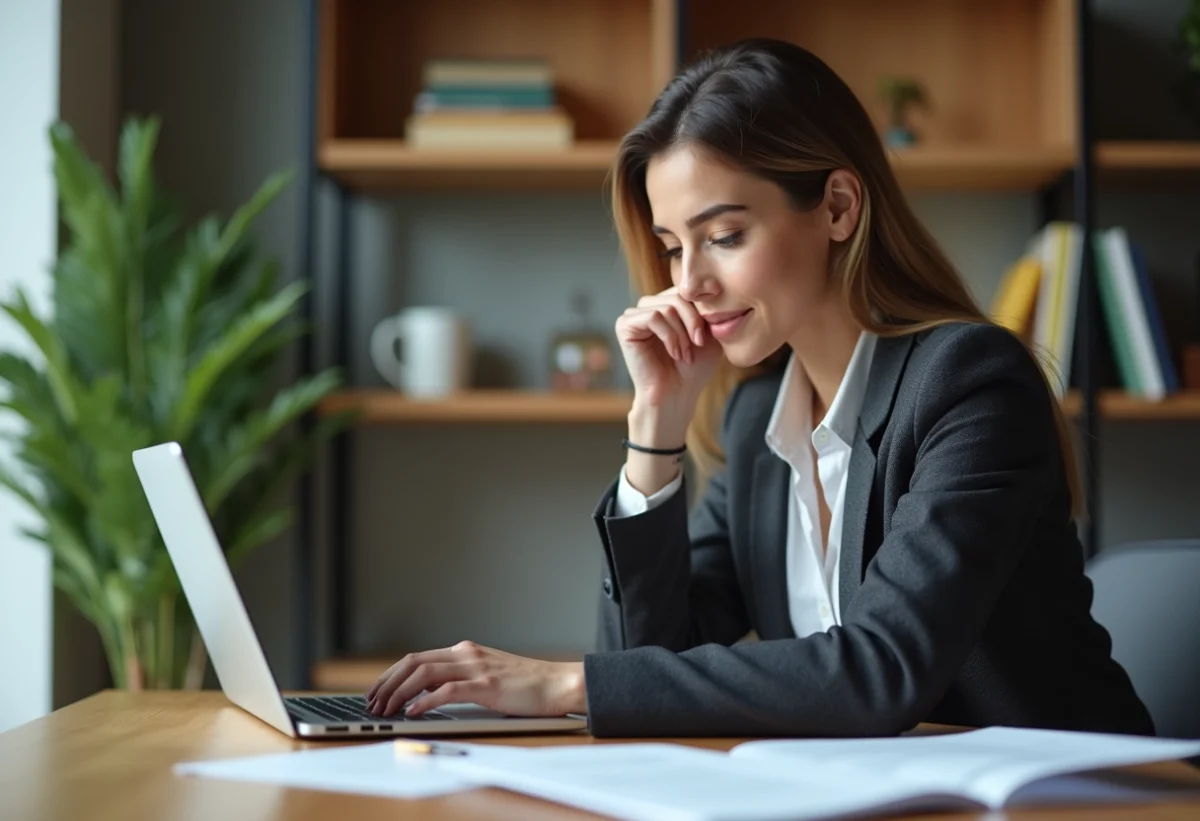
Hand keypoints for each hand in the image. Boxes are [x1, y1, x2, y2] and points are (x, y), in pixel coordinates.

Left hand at [364, 641, 585, 717]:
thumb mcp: (488, 675)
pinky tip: (413, 712)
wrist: (558, 683)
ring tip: (386, 710)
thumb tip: (427, 695)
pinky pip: (447, 691)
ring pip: (424, 673)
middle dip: (387, 683)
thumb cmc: (527, 685)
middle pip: (413, 662)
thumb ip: (461, 679)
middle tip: (372, 703)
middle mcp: (467, 653)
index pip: (417, 658)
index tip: (376, 692)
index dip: (391, 674)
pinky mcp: (486, 685)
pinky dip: (425, 701)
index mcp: (465, 651)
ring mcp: (476, 667)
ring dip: (399, 693)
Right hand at [616, 286, 721, 412]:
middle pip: (678, 295)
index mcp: (666, 304)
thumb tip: (708, 285)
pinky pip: (653, 316)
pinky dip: (669, 336)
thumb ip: (707, 310)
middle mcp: (649, 306)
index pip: (687, 290)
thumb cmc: (693, 369)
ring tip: (685, 354)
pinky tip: (673, 353)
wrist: (677, 395)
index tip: (707, 336)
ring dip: (681, 333)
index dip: (701, 310)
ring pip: (668, 307)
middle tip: (698, 344)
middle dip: (693, 321)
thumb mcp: (708, 333)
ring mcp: (635, 314)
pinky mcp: (625, 325)